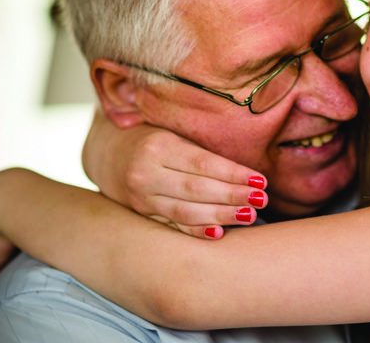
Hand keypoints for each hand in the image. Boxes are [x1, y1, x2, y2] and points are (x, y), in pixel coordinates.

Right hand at [82, 110, 267, 238]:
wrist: (109, 155)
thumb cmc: (155, 140)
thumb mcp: (173, 135)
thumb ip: (201, 151)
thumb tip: (246, 171)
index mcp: (158, 147)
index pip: (203, 163)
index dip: (233, 174)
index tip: (260, 181)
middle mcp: (146, 173)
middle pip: (196, 189)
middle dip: (232, 196)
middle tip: (261, 200)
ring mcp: (142, 198)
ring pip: (186, 211)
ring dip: (221, 215)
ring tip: (249, 216)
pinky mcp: (143, 215)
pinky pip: (174, 226)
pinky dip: (197, 232)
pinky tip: (219, 234)